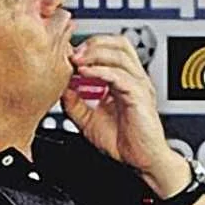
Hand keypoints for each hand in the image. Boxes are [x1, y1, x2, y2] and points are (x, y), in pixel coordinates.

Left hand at [61, 35, 189, 196]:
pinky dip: (100, 71)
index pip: (111, 49)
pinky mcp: (139, 96)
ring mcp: (138, 85)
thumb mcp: (89, 120)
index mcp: (125, 81)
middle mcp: (134, 79)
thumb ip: (75, 103)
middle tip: (72, 53)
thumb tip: (61, 87)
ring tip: (76, 61)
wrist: (143, 161)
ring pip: (120, 54)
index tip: (68, 54)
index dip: (89, 46)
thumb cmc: (124, 142)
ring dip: (94, 53)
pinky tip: (85, 74)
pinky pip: (119, 75)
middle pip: (118, 43)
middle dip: (93, 43)